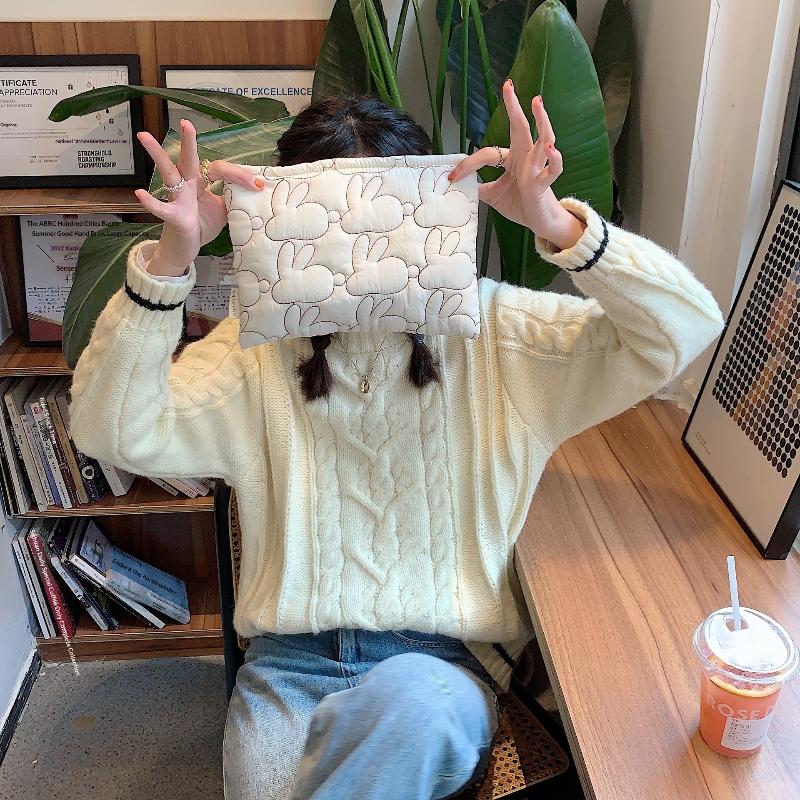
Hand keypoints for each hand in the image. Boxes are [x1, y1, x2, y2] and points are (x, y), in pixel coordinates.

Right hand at [134, 119, 265, 275]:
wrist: (186, 247)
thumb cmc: (202, 226)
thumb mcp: (224, 211)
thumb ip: (234, 198)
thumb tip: (254, 190)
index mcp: (201, 183)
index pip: (219, 169)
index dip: (238, 175)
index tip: (257, 185)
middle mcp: (188, 186)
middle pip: (189, 160)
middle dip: (188, 141)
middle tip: (185, 123)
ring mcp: (178, 199)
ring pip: (169, 174)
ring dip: (157, 155)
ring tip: (145, 136)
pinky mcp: (175, 217)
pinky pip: (162, 209)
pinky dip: (151, 203)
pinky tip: (140, 194)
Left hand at [448, 79, 585, 251]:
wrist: (540, 222)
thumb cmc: (521, 204)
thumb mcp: (493, 195)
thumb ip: (478, 188)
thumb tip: (459, 184)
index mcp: (512, 159)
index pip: (487, 153)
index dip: (468, 164)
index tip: (452, 175)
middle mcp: (526, 158)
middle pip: (521, 127)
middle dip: (514, 106)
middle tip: (508, 85)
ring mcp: (537, 168)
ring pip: (543, 138)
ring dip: (541, 121)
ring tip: (536, 102)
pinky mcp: (545, 183)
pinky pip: (552, 169)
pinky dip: (553, 158)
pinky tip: (549, 147)